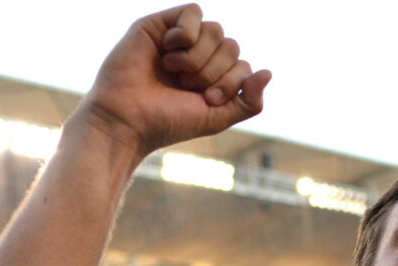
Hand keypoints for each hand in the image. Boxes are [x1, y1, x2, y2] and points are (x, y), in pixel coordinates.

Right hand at [78, 3, 270, 159]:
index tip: (207, 99)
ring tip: (175, 72)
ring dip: (199, 58)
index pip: (243, 65)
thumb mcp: (218, 117)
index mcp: (213, 76)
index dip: (231, 82)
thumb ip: (249, 101)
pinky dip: (186, 35)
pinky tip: (166, 52)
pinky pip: (194, 12)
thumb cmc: (169, 120)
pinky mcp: (159, 24)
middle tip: (189, 87)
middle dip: (215, 71)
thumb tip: (268, 72)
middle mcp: (198, 55)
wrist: (129, 119)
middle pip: (232, 45)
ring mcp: (178, 39)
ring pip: (216, 30)